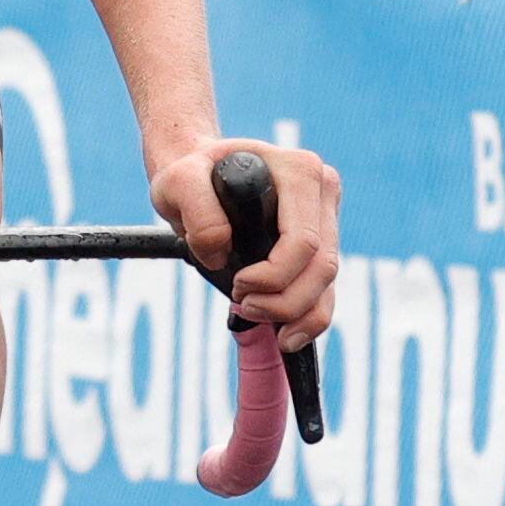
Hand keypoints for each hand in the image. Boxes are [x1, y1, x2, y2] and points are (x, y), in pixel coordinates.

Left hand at [150, 136, 339, 349]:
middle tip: (244, 308)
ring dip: (296, 313)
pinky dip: (309, 317)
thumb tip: (220, 253)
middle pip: (321, 266)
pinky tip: (286, 335)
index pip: (302, 241)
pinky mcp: (321, 241)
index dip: (273, 276)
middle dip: (284, 301)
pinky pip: (325, 289)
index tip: (237, 284)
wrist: (198, 170)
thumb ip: (196, 209)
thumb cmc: (189, 172)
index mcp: (299, 171)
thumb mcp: (177, 180)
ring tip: (255, 316)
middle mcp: (321, 191)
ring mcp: (325, 217)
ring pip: (327, 282)